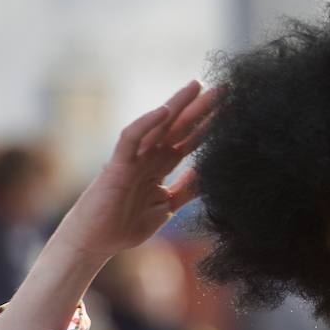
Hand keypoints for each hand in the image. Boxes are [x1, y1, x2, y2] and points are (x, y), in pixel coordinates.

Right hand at [53, 81, 218, 260]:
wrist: (97, 243)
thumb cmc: (126, 225)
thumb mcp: (167, 206)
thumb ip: (186, 189)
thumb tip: (210, 175)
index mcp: (160, 166)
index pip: (189, 141)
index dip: (209, 126)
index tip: (232, 111)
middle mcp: (148, 157)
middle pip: (179, 127)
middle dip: (200, 108)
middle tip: (224, 88)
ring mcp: (133, 159)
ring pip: (158, 125)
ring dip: (177, 105)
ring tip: (197, 86)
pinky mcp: (118, 165)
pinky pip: (131, 139)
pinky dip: (146, 123)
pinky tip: (164, 111)